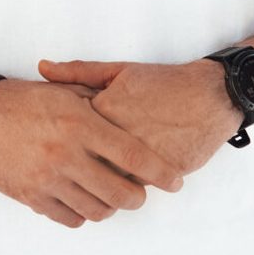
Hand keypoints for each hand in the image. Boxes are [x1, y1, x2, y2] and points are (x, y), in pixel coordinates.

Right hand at [0, 78, 184, 228]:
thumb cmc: (24, 101)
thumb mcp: (64, 93)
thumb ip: (98, 106)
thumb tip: (130, 120)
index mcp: (80, 124)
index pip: (132, 154)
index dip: (159, 172)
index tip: (175, 181)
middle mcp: (66, 154)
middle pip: (119, 191)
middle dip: (137, 197)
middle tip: (141, 194)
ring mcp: (48, 178)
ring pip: (96, 209)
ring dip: (110, 207)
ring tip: (111, 197)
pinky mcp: (32, 196)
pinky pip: (69, 217)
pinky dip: (83, 213)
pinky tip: (85, 201)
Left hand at [38, 57, 243, 178]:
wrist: (211, 97)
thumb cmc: (165, 83)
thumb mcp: (119, 71)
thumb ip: (77, 72)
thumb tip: (42, 67)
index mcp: (104, 109)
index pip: (65, 131)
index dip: (56, 137)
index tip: (49, 140)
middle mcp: (118, 136)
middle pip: (80, 160)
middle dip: (70, 165)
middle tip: (61, 165)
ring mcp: (138, 157)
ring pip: (103, 179)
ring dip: (95, 180)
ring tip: (88, 178)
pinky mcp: (157, 174)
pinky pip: (130, 186)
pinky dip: (120, 185)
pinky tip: (115, 182)